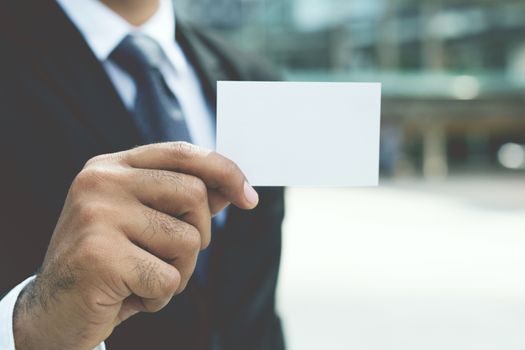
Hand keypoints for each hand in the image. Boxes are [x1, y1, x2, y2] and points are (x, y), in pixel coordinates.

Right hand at [13, 142, 258, 349]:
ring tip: (143, 279)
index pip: (181, 152)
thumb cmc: (108, 264)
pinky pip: (168, 278)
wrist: (53, 312)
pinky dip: (161, 297)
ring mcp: (97, 215)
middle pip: (194, 194)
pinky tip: (130, 297)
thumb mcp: (145, 225)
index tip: (248, 196)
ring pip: (188, 240)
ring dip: (179, 272)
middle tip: (172, 258)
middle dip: (199, 234)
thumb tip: (231, 187)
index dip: (224, 170)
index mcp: (111, 167)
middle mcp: (101, 182)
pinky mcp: (99, 255)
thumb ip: (183, 202)